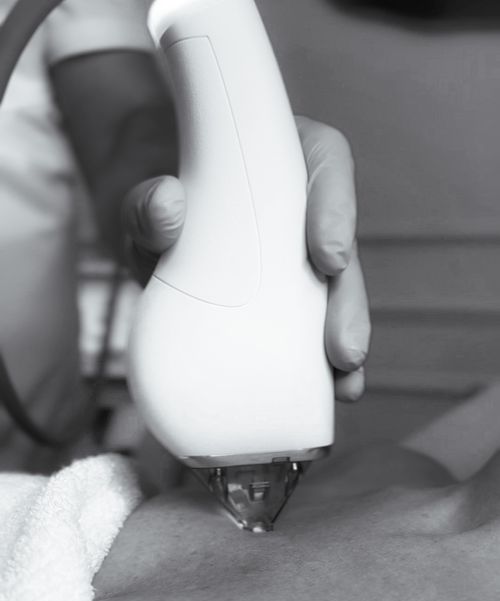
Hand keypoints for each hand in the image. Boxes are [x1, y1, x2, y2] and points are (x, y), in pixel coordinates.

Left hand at [122, 116, 369, 401]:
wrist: (137, 216)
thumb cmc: (149, 193)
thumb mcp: (138, 192)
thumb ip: (147, 201)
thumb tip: (166, 208)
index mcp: (282, 160)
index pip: (324, 167)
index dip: (336, 210)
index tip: (328, 255)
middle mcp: (300, 208)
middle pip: (341, 248)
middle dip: (347, 303)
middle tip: (342, 347)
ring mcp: (293, 258)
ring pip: (331, 295)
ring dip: (343, 342)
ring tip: (346, 382)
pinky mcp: (278, 300)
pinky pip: (304, 330)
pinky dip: (314, 363)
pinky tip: (328, 392)